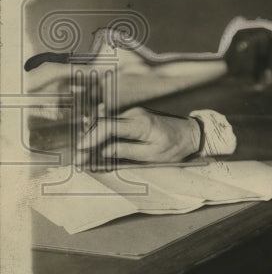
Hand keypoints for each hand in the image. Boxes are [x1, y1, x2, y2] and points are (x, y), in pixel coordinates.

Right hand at [75, 107, 200, 164]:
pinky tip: (98, 150)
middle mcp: (134, 115)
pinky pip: (116, 127)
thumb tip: (104, 151)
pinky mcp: (134, 118)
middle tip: (79, 159)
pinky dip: (105, 138)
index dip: (92, 138)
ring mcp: (134, 114)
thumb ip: (127, 151)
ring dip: (96, 140)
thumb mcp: (152, 154)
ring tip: (86, 157)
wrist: (191, 133)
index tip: (81, 150)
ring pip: (108, 126)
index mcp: (140, 123)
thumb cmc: (175, 146)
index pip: (109, 127)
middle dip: (89, 141)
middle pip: (104, 125)